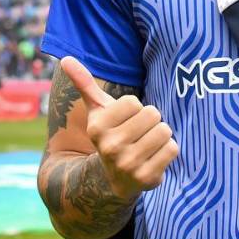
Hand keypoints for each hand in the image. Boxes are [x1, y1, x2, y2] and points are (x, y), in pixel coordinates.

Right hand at [60, 57, 178, 198]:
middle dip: (150, 121)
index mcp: (98, 127)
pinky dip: (168, 150)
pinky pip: (172, 148)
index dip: (135, 109)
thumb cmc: (111, 134)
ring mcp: (128, 164)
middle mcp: (110, 147)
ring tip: (147, 144)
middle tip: (139, 133)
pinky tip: (154, 157)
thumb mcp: (97, 110)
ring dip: (161, 134)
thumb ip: (84, 83)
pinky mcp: (147, 177)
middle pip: (152, 114)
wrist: (115, 179)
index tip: (125, 121)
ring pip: (164, 130)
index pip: (134, 102)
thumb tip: (66, 59)